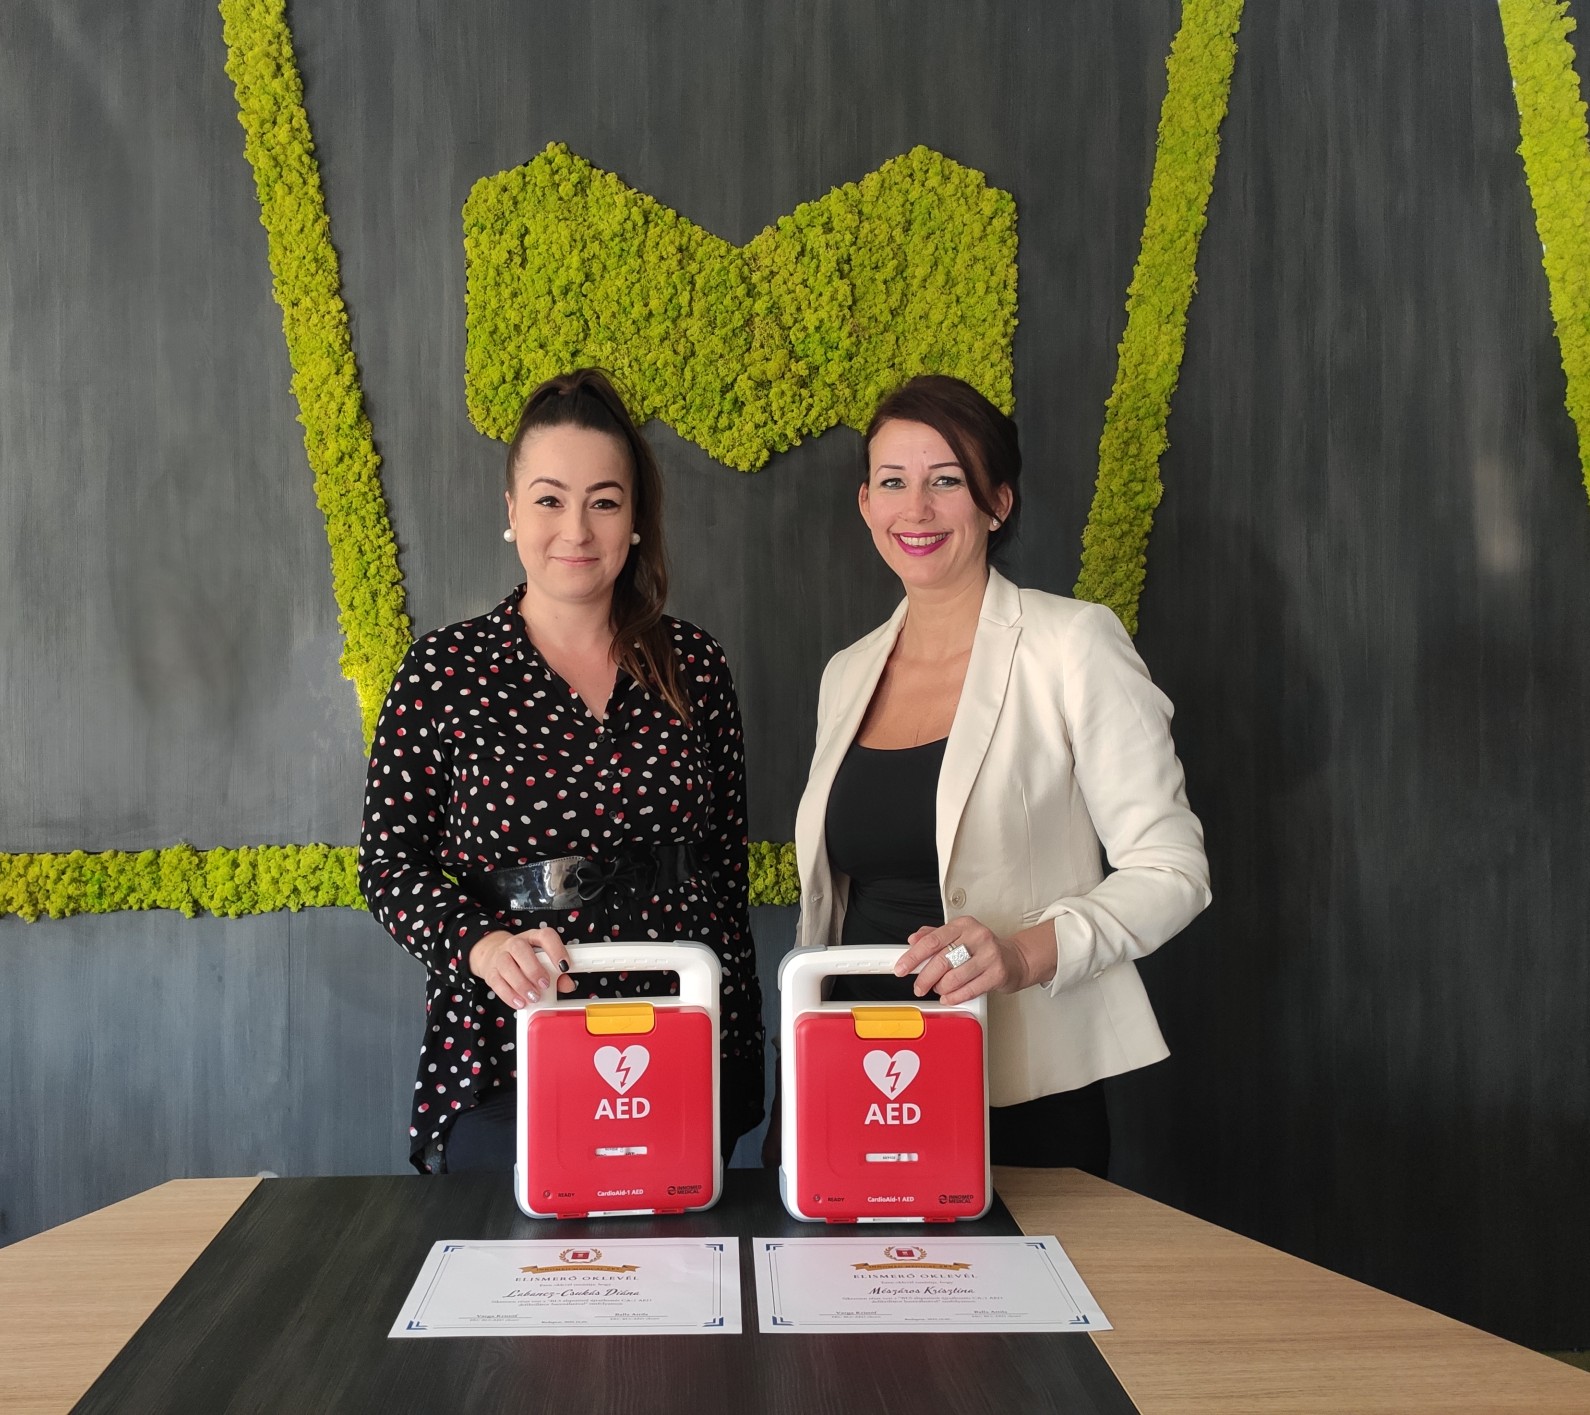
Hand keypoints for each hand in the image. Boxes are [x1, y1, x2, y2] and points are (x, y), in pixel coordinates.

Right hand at [468, 927, 577, 1007]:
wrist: (494, 956)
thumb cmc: (525, 959)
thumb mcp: (543, 961)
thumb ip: (558, 974)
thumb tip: (569, 985)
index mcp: (533, 937)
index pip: (545, 936)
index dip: (556, 950)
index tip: (564, 967)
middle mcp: (515, 944)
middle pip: (520, 949)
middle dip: (534, 969)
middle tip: (545, 985)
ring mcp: (500, 956)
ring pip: (507, 966)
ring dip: (522, 984)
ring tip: (533, 997)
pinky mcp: (491, 972)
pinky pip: (497, 982)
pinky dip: (509, 995)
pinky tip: (520, 1002)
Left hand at [895, 916, 1056, 1005]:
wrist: (1015, 959)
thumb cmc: (982, 949)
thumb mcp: (958, 936)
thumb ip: (934, 936)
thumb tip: (912, 940)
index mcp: (963, 925)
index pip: (931, 941)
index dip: (913, 957)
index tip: (901, 968)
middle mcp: (977, 936)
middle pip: (941, 961)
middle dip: (924, 978)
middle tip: (918, 986)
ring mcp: (989, 955)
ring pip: (954, 977)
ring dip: (941, 988)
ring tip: (939, 989)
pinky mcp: (997, 973)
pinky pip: (969, 990)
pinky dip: (954, 997)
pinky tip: (948, 997)